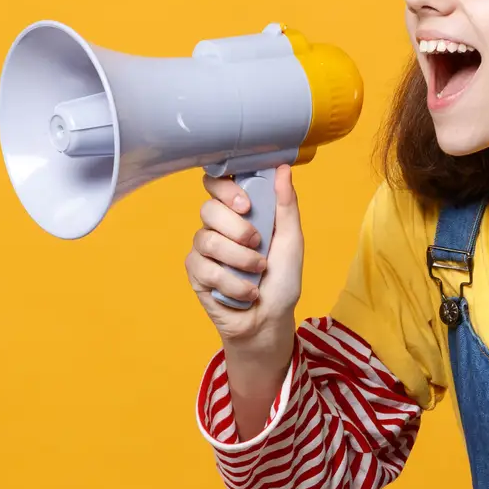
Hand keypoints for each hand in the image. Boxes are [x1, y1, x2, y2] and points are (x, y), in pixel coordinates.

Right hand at [183, 163, 303, 350]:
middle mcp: (217, 226)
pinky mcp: (196, 273)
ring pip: (207, 238)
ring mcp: (203, 249)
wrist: (271, 320)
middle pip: (209, 209)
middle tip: (257, 243)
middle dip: (237, 228)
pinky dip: (232, 283)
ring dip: (240, 259)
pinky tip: (246, 293)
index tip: (245, 204)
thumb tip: (281, 168)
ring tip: (258, 272)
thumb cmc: (282, 280)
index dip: (224, 188)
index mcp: (239, 213)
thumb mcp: (291, 240)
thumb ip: (286, 205)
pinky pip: (205, 268)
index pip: (216, 184)